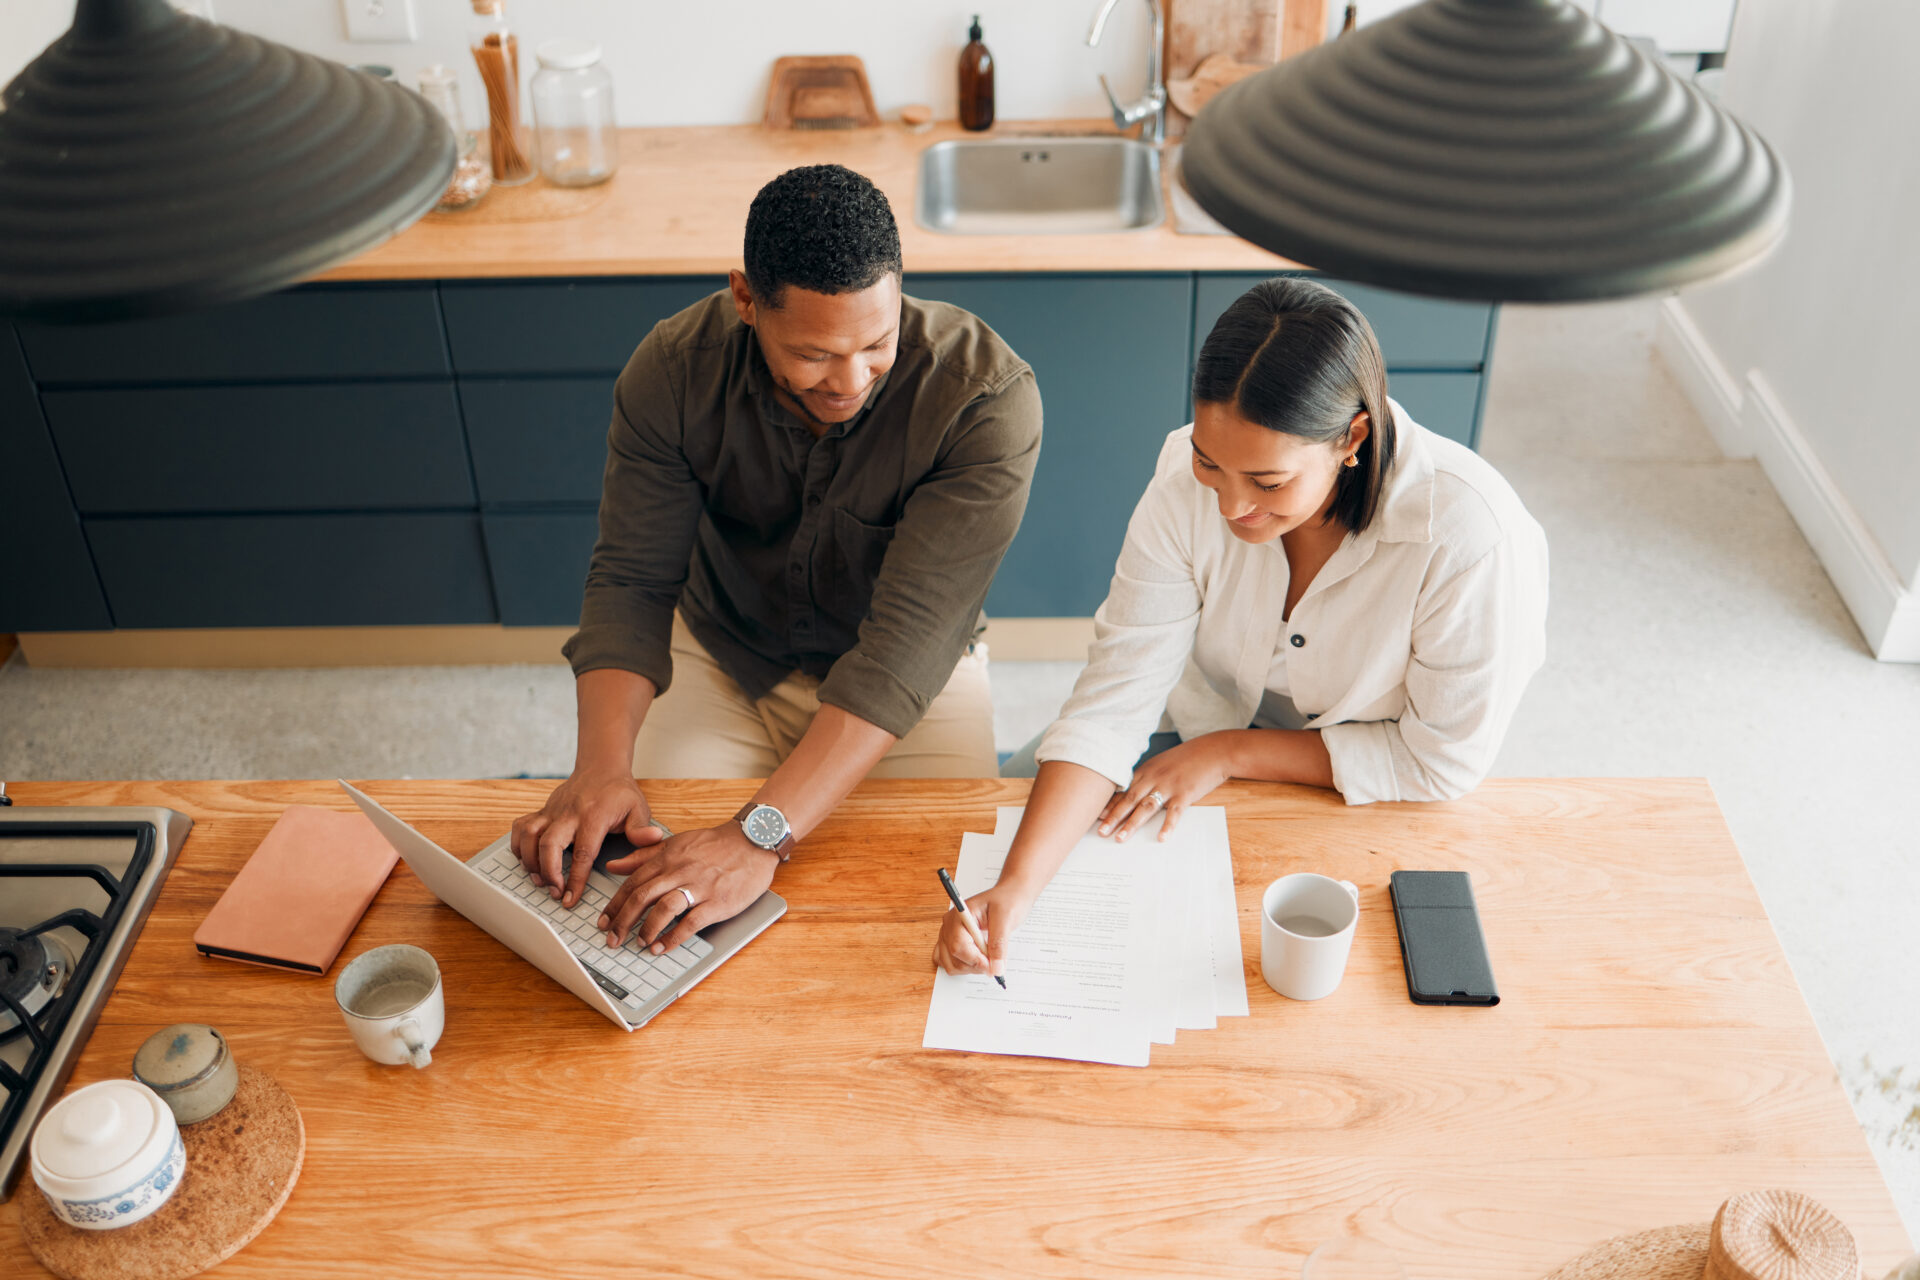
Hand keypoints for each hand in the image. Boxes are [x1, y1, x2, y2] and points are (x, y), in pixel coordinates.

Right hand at [510, 770, 665, 908]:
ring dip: (529, 861)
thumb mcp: (638, 807)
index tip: (571, 898)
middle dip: (548, 872)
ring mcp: (552, 811)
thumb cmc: (619, 792)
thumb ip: (642, 828)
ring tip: (539, 881)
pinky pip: (520, 826)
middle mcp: (569, 813)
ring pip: (529, 835)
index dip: (575, 879)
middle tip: (554, 892)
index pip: (583, 852)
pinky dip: (517, 845)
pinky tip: (526, 861)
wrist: (601, 767)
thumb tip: (652, 839)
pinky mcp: (542, 810)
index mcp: (594, 816)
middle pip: (548, 844)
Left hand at [599, 823, 779, 954]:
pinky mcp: (718, 902)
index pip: (633, 883)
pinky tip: (663, 947)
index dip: (615, 904)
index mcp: (667, 858)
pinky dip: (674, 937)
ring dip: (648, 929)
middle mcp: (679, 871)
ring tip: (640, 943)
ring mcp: (699, 887)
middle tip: (612, 939)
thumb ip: (643, 855)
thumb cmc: (715, 844)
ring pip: (664, 908)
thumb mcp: (675, 842)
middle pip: (642, 897)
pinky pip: (691, 922)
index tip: (604, 922)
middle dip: (623, 921)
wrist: (752, 840)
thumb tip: (613, 865)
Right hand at [931, 885, 1030, 977]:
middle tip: (994, 961)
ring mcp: (949, 934)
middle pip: (952, 957)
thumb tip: (996, 968)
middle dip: (975, 965)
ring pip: (949, 963)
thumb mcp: (1006, 919)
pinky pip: (949, 962)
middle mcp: (950, 924)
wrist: (1009, 897)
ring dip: (969, 967)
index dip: (975, 960)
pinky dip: (964, 967)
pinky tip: (978, 960)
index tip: (992, 965)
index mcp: (960, 914)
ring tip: (987, 958)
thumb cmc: (1007, 901)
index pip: (958, 945)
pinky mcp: (952, 942)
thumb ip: (999, 944)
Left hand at [1098, 732, 1237, 841]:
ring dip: (1132, 824)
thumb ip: (1147, 777)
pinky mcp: (1185, 794)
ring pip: (1146, 807)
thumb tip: (1132, 791)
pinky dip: (1167, 826)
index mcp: (1146, 771)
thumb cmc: (1187, 758)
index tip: (1095, 816)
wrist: (1213, 751)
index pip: (1123, 790)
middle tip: (1100, 832)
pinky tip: (1161, 838)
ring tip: (1120, 838)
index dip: (1109, 804)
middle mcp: (1154, 778)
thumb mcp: (1162, 764)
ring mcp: (1169, 786)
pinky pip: (1174, 813)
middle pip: (1129, 800)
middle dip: (1113, 817)